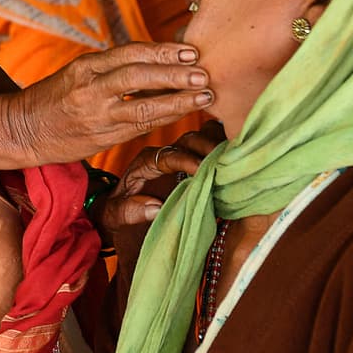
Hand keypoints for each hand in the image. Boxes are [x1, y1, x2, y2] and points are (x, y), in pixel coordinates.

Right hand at [7, 42, 213, 164]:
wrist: (22, 129)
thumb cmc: (54, 98)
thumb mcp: (77, 73)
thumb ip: (111, 68)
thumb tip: (158, 60)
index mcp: (85, 66)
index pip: (130, 53)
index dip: (163, 51)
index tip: (190, 51)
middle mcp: (90, 88)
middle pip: (139, 76)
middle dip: (174, 74)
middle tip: (204, 73)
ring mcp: (96, 115)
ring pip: (143, 106)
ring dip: (178, 101)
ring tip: (205, 96)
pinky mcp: (101, 139)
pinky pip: (138, 127)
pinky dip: (163, 118)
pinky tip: (183, 113)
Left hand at [98, 122, 224, 267]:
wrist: (115, 208)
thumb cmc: (115, 211)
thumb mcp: (114, 214)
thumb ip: (129, 211)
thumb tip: (154, 208)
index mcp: (146, 161)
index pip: (170, 155)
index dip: (187, 161)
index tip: (202, 170)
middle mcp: (165, 153)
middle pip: (190, 140)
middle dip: (209, 149)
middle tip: (227, 161)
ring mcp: (180, 154)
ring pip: (203, 138)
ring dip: (220, 145)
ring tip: (237, 157)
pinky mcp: (192, 160)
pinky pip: (210, 146)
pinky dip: (224, 148)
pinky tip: (239, 157)